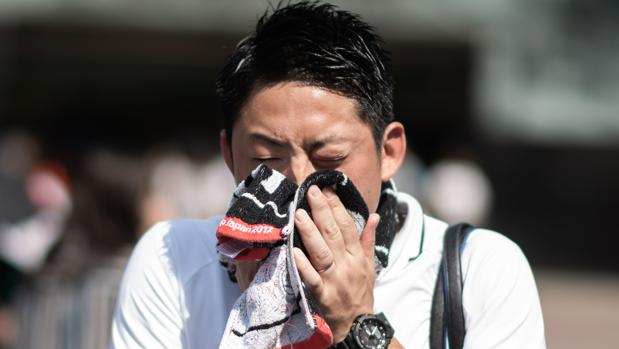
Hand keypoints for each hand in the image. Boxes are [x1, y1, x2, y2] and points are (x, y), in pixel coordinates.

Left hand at [293, 185, 379, 343]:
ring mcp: (334, 280)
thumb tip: (373, 215)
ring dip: (310, 232)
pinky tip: (294, 251)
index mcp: (357, 256)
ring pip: (322, 252)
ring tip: (299, 214)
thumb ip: (368, 238)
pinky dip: (304, 265)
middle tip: (311, 191)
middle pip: (333, 234)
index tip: (327, 189)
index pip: (347, 226)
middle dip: (322, 210)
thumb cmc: (361, 290)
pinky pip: (312, 278)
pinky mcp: (322, 295)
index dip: (337, 206)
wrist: (358, 323)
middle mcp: (347, 265)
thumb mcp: (369, 264)